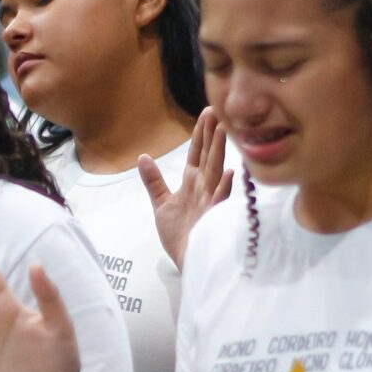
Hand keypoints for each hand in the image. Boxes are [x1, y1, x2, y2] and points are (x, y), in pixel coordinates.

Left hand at [142, 108, 230, 268]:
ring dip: (220, 151)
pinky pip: (219, 201)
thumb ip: (154, 181)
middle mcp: (204, 188)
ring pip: (216, 171)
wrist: (186, 260)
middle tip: (216, 110)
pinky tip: (229, 173)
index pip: (198, 153)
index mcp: (193, 183)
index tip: (207, 112)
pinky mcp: (212, 218)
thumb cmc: (179, 235)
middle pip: (209, 155)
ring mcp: (209, 202)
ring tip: (223, 130)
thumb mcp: (161, 204)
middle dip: (212, 134)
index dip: (201, 133)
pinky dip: (223, 188)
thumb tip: (142, 158)